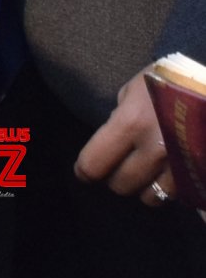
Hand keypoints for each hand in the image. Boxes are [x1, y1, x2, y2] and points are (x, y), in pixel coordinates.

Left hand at [76, 70, 171, 203]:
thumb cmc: (168, 79)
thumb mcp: (132, 92)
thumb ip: (119, 119)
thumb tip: (112, 143)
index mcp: (131, 123)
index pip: (94, 164)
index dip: (85, 170)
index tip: (84, 171)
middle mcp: (155, 149)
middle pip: (121, 185)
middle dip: (114, 177)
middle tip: (117, 166)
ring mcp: (182, 164)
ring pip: (151, 198)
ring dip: (143, 187)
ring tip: (144, 172)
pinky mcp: (202, 173)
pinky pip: (178, 196)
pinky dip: (169, 190)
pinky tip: (167, 175)